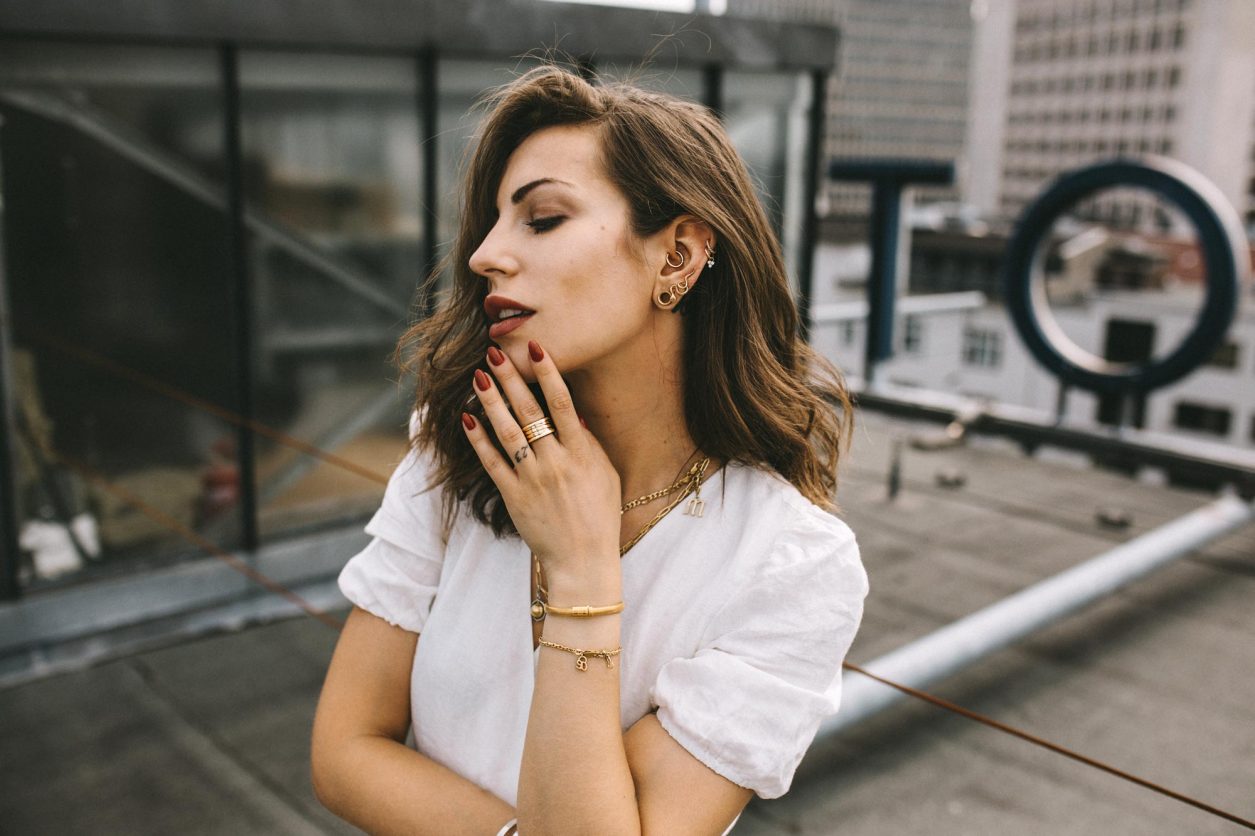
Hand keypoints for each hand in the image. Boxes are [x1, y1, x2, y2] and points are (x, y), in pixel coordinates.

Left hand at [463, 340, 620, 581]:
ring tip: (478, 376)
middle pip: (529, 411)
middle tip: (495, 353)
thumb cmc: (599, 517)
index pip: (562, 403)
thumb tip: (574, 415)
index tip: (535, 348)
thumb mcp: (606, 476)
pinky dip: (479, 439)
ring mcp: (532, 479)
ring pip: (506, 432)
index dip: (547, 373)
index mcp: (581, 454)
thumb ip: (590, 445)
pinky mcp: (513, 496)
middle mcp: (555, 462)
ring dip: (491, 401)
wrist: (582, 561)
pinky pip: (492, 462)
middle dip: (510, 379)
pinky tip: (468, 418)